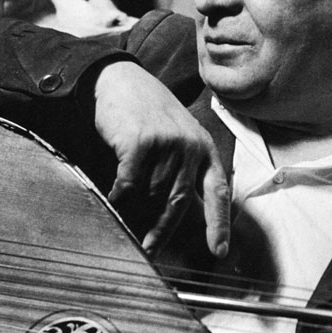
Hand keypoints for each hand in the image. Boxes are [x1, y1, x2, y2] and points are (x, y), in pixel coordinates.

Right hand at [94, 62, 229, 257]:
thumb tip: (179, 213)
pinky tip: (112, 199)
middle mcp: (191, 146)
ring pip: (151, 193)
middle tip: (150, 248)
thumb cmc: (149, 114)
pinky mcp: (141, 142)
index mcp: (205, 148)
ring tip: (124, 211)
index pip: (218, 192)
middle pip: (179, 202)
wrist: (122, 81)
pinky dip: (119, 197)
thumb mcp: (179, 136)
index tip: (219, 251)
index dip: (219, 224)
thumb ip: (186, 169)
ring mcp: (167, 143)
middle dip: (163, 230)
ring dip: (136, 207)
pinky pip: (129, 184)